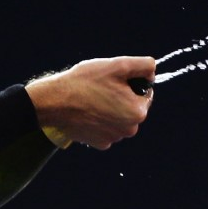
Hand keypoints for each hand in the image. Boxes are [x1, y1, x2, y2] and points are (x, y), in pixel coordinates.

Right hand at [25, 56, 155, 148]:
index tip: (113, 80)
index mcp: (138, 112)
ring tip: (92, 99)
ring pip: (119, 118)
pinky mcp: (99, 143)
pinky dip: (99, 120)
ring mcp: (114, 138)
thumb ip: (143, 65)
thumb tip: (152, 70)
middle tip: (101, 88)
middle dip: (121, 97)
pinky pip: (106, 128)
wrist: (55, 102)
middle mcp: (129, 129)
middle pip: (132, 106)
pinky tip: (87, 112)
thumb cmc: (85, 82)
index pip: (145, 92)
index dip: (130, 82)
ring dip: (110, 108)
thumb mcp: (117, 65)